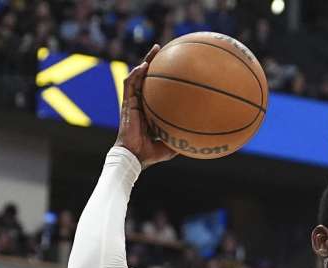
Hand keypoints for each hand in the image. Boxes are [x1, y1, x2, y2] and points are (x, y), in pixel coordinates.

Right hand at [115, 45, 177, 168]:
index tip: (175, 66)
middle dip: (156, 62)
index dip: (163, 77)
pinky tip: (144, 66)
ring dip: (146, 61)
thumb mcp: (172, 145)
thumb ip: (182, 140)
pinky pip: (129, 84)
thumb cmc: (150, 153)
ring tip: (156, 49)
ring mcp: (133, 102)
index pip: (156, 89)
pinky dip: (136, 74)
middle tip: (166, 50)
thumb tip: (200, 141)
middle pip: (148, 78)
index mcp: (150, 110)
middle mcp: (141, 103)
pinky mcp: (127, 104)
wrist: (134, 157)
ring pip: (138, 76)